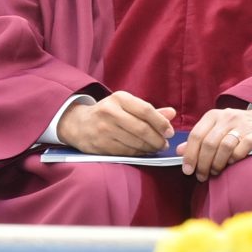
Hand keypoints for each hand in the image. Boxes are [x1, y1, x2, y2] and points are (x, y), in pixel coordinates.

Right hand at [57, 92, 176, 155]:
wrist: (79, 124)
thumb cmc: (109, 113)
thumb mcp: (126, 105)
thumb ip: (149, 110)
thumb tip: (172, 113)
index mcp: (119, 98)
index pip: (146, 110)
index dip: (161, 123)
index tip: (170, 131)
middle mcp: (110, 112)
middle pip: (141, 129)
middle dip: (157, 139)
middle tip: (164, 144)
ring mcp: (104, 129)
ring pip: (134, 142)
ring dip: (149, 148)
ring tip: (156, 148)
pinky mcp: (100, 145)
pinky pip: (125, 152)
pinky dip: (138, 153)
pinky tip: (143, 152)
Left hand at [177, 108, 251, 180]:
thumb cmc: (237, 127)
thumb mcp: (216, 129)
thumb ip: (199, 139)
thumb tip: (180, 151)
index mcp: (213, 116)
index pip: (196, 135)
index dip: (190, 155)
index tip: (187, 170)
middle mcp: (227, 118)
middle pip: (209, 143)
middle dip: (202, 163)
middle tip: (201, 175)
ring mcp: (242, 125)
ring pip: (224, 147)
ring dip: (217, 164)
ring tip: (215, 172)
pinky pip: (242, 149)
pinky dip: (234, 159)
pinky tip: (232, 163)